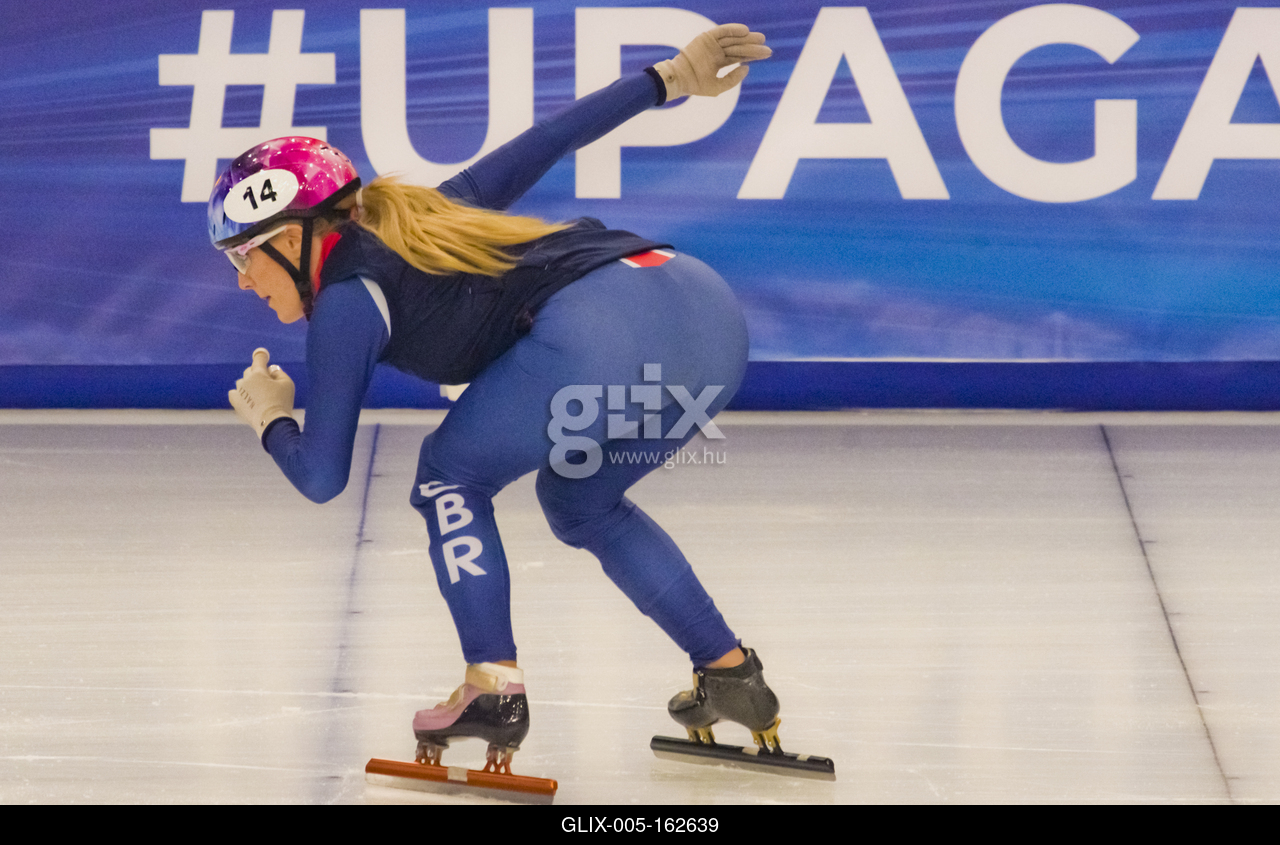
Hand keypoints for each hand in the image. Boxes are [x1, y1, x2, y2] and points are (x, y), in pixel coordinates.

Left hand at [228, 348, 294, 438]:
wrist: (272, 422)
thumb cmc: (282, 402)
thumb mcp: (287, 384)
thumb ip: (279, 373)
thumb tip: (270, 370)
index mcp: (259, 373)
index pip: (259, 359)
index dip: (262, 355)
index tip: (263, 354)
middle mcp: (247, 380)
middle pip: (250, 371)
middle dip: (258, 373)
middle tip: (268, 382)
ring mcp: (240, 391)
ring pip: (242, 381)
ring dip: (249, 384)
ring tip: (259, 394)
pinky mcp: (236, 402)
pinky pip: (234, 393)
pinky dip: (239, 393)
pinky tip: (246, 397)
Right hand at [653, 24, 770, 100]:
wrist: (680, 79)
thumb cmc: (696, 85)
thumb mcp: (718, 86)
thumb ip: (732, 79)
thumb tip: (747, 68)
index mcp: (719, 62)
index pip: (739, 56)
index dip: (753, 55)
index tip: (767, 53)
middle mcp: (717, 51)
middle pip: (739, 47)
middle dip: (753, 47)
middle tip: (767, 48)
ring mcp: (712, 44)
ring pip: (733, 39)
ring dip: (746, 38)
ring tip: (761, 39)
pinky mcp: (707, 37)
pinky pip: (722, 31)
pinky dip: (733, 30)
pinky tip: (745, 31)